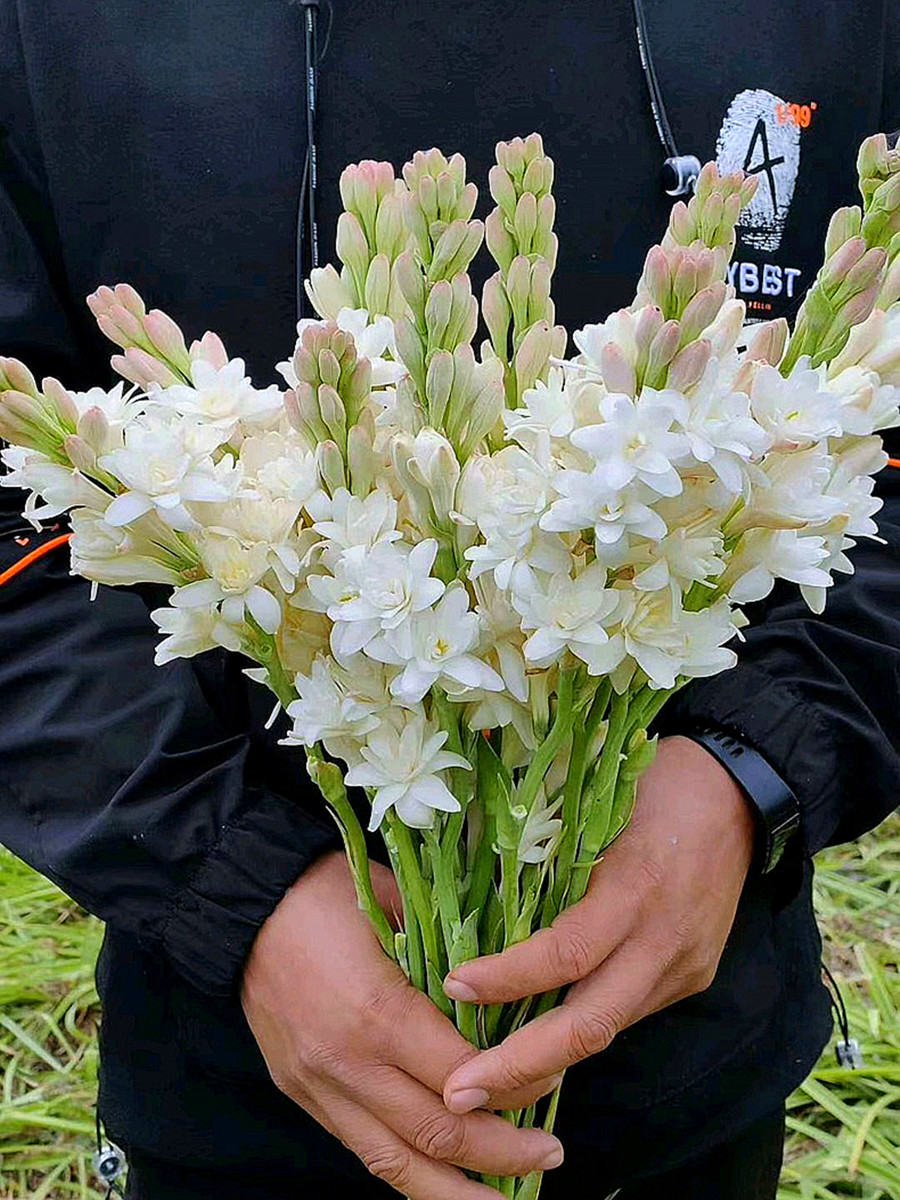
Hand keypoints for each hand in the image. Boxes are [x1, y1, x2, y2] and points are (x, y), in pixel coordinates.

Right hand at [241, 850, 564, 1198]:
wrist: (241, 903)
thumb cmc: (323, 891)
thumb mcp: (396, 903)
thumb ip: (449, 947)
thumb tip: (505, 980)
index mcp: (377, 1013)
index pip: (463, 1076)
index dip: (515, 1089)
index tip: (551, 1082)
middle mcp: (348, 1064)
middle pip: (437, 1134)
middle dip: (501, 1155)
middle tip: (549, 1155)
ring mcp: (320, 1087)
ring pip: (395, 1164)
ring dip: (456, 1193)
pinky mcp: (302, 1095)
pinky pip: (362, 1149)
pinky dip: (407, 1172)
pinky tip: (442, 1179)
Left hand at [441, 736, 755, 1113]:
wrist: (740, 794)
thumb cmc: (655, 783)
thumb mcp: (597, 806)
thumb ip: (547, 854)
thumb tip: (470, 883)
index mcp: (636, 889)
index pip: (566, 953)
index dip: (508, 977)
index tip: (454, 984)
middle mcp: (663, 941)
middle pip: (590, 1026)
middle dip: (520, 1068)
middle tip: (458, 1094)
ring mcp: (682, 966)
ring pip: (607, 1031)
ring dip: (543, 1063)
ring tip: (482, 1084)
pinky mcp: (689, 977)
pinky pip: (625, 1012)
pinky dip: (576, 1031)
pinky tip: (532, 1045)